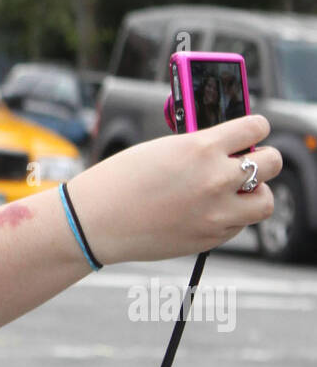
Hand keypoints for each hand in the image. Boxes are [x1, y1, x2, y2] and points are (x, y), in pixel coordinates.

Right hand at [69, 115, 281, 263]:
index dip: (256, 128)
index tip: (250, 133)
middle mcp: (215, 180)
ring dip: (255, 194)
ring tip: (236, 192)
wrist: (94, 222)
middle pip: (272, 163)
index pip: (257, 127)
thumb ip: (201, 147)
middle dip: (263, 160)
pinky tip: (208, 212)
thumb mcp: (162, 149)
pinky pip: (238, 226)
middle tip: (248, 163)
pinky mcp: (207, 239)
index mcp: (202, 147)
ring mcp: (214, 213)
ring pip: (265, 202)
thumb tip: (229, 150)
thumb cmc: (119, 181)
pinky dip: (230, 217)